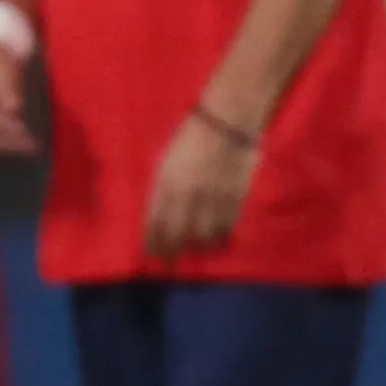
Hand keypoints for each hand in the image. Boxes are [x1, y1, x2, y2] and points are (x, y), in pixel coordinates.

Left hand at [140, 111, 257, 259]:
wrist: (227, 124)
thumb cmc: (191, 137)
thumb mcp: (166, 162)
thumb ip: (162, 189)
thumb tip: (159, 216)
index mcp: (166, 184)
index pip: (155, 223)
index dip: (153, 242)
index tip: (152, 252)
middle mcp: (186, 197)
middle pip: (176, 236)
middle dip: (171, 252)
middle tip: (170, 261)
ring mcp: (211, 201)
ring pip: (201, 238)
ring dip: (195, 248)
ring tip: (192, 250)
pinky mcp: (233, 202)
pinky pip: (224, 230)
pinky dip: (217, 240)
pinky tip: (214, 241)